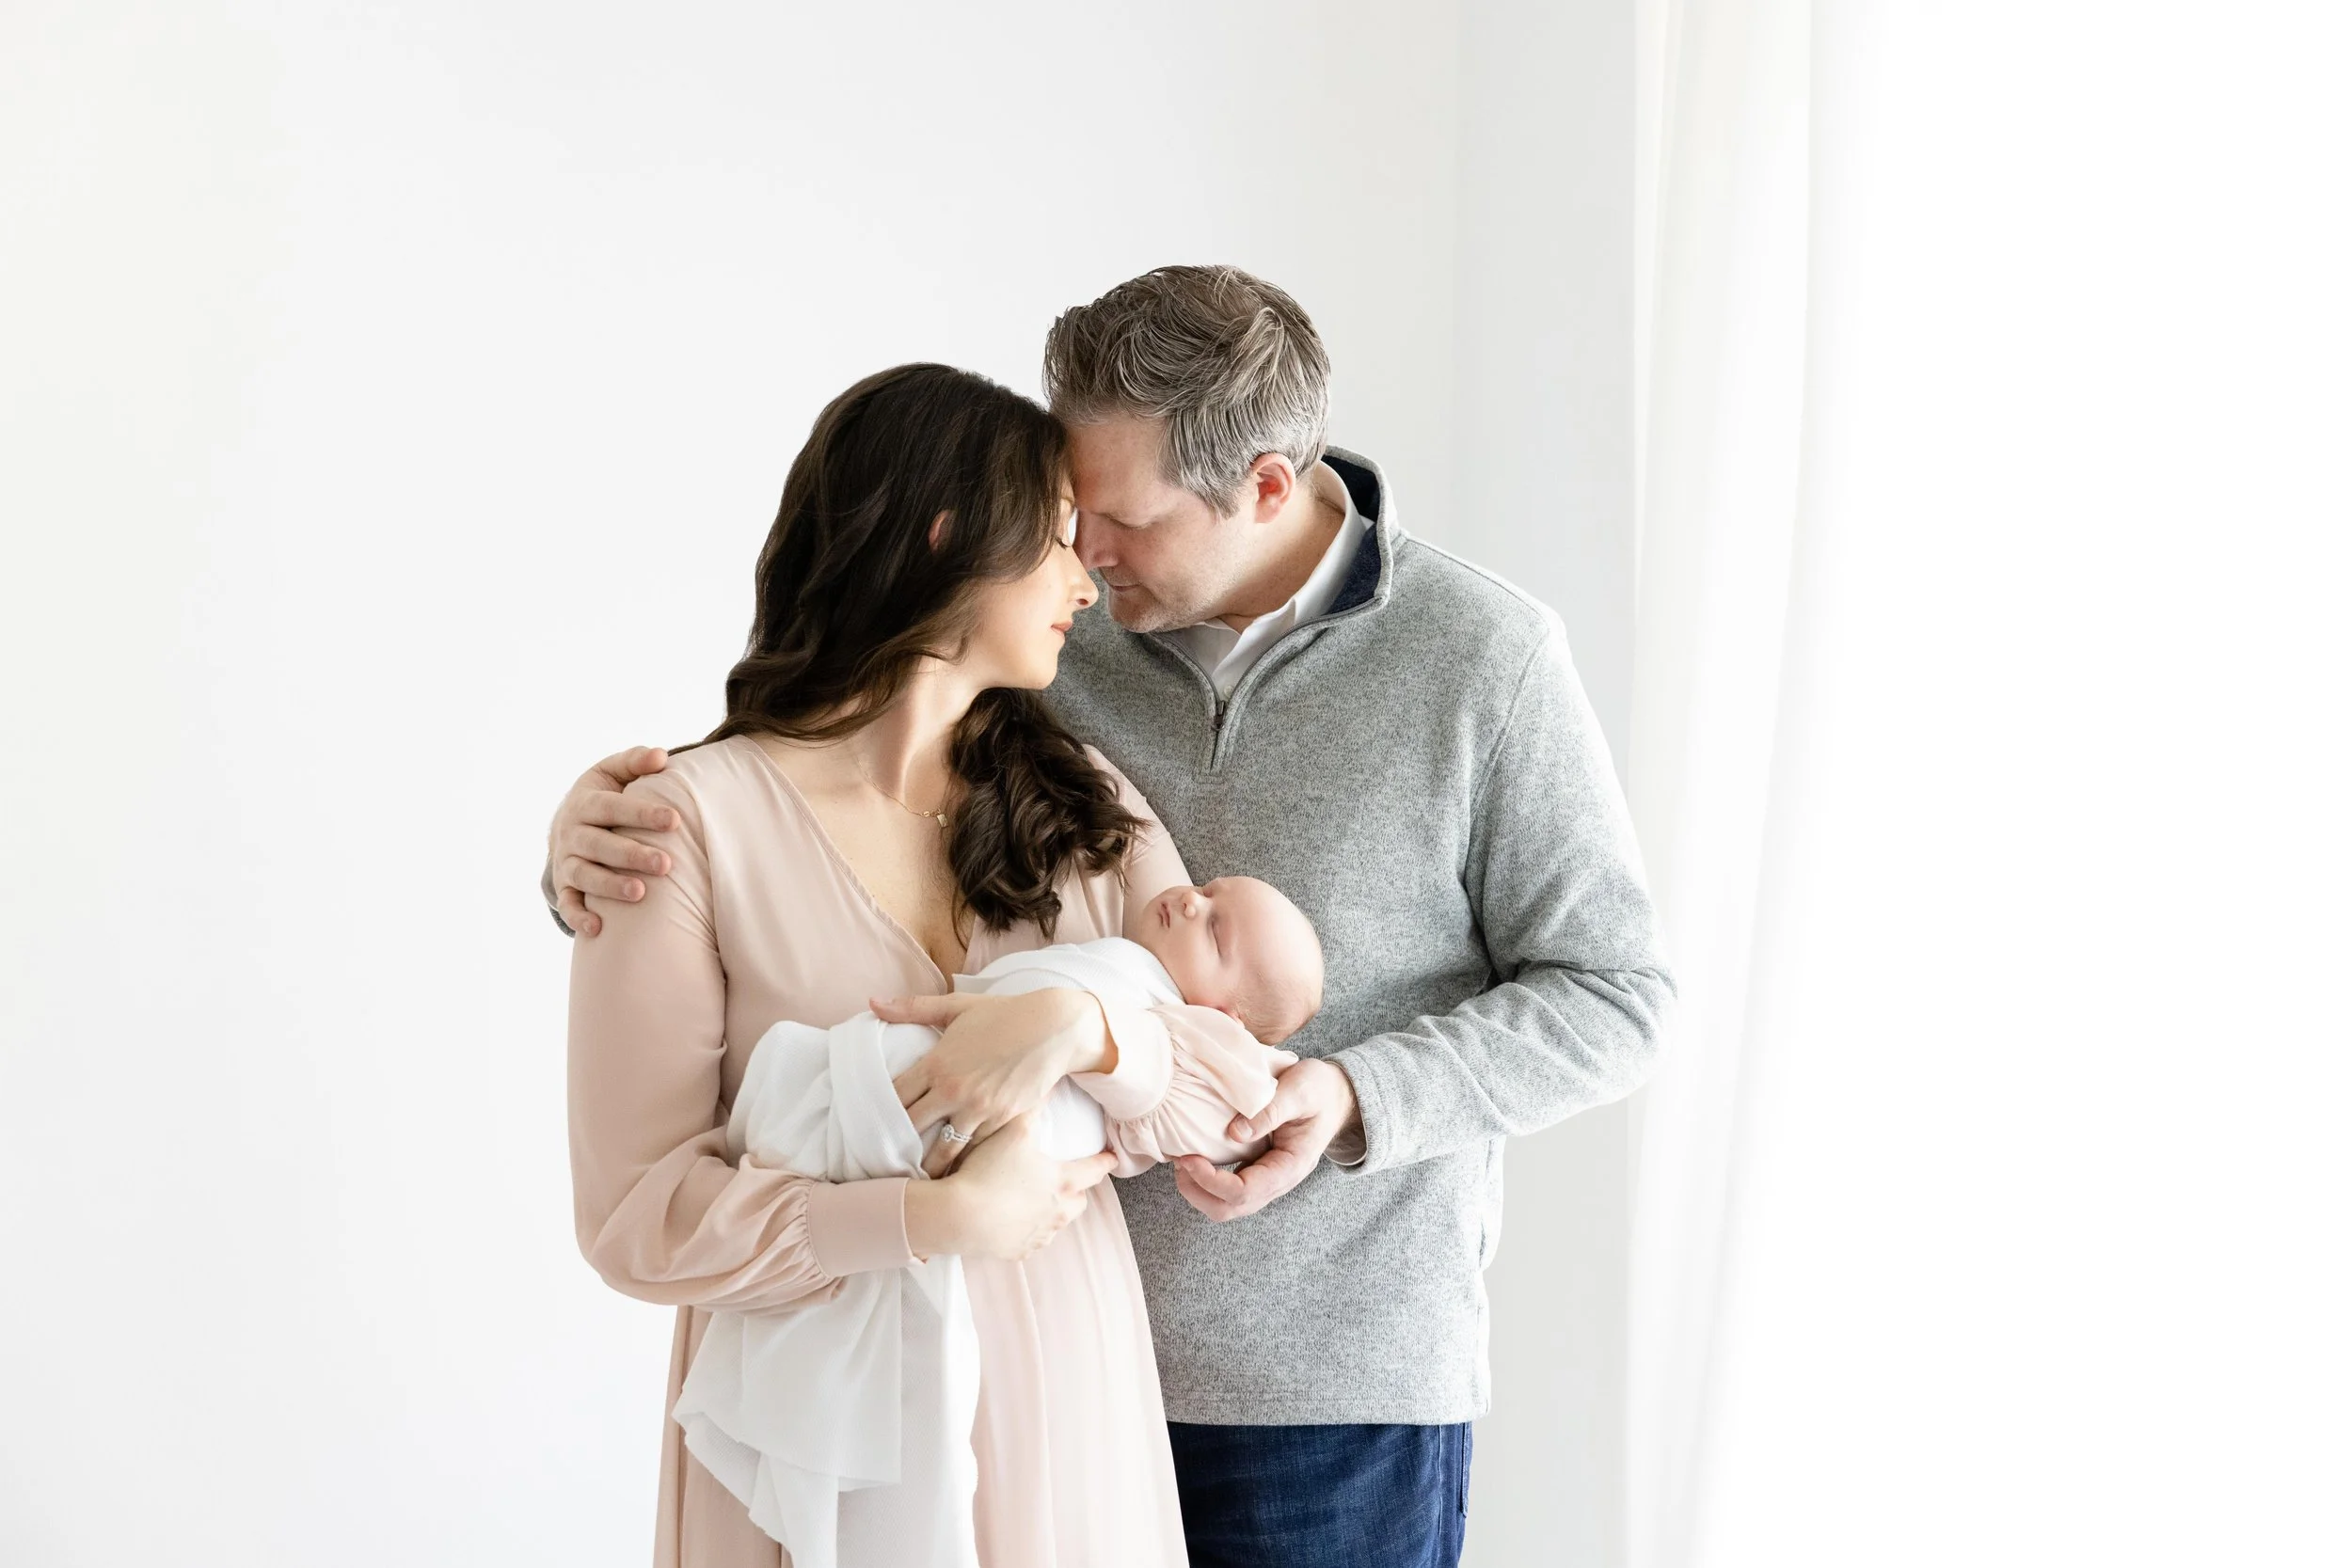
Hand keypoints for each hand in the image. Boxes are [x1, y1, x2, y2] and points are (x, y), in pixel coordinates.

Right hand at [548, 746, 675, 935]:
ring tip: (640, 893)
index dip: (642, 813)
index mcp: (586, 803)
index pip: (613, 807)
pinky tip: (598, 928)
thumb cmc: (604, 796)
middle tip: (666, 864)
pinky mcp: (565, 888)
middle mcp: (572, 833)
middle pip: (600, 845)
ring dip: (609, 885)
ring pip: (585, 875)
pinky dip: (578, 917)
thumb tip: (661, 756)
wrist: (566, 824)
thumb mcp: (613, 773)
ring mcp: (567, 862)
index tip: (675, 821)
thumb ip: (635, 762)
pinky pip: (568, 905)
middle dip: (632, 854)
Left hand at [878, 988, 1113, 1175]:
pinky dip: (964, 1157)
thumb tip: (872, 1003)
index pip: (894, 1097)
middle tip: (883, 1156)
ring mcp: (980, 1109)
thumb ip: (913, 1008)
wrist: (1055, 1028)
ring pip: (943, 1150)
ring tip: (915, 1175)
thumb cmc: (1004, 1014)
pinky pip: (975, 1147)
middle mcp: (954, 1090)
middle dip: (896, 1142)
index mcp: (937, 1063)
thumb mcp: (957, 1007)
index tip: (869, 1123)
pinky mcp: (1003, 1121)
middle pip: (911, 1128)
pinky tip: (954, 1168)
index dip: (878, 1112)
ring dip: (929, 1162)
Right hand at [904, 1114, 1115, 1260]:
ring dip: (1054, 1212)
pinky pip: (1031, 1241)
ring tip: (1040, 1200)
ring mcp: (1038, 1235)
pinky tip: (1015, 1221)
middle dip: (1078, 1191)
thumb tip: (1049, 1081)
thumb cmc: (989, 1170)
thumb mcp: (1014, 1129)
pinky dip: (1028, 1230)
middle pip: (1079, 1203)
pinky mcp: (1017, 1252)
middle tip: (1071, 1181)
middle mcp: (1057, 1212)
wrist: (959, 1216)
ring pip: (1057, 1224)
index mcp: (1062, 1181)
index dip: (1105, 1161)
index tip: (1113, 1158)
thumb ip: (1034, 1105)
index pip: (1094, 1170)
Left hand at [1173, 1056, 1359, 1221]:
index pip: (1245, 1192)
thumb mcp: (1299, 1091)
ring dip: (1199, 1191)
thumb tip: (1234, 1133)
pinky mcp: (1258, 1170)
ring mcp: (1268, 1179)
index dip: (1212, 1181)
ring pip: (1228, 1205)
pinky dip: (1206, 1181)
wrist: (1335, 1096)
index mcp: (1290, 1167)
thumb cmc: (1319, 1090)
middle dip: (1199, 1192)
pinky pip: (1229, 1189)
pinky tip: (1195, 1158)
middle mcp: (1279, 1182)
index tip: (1189, 1158)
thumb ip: (1270, 1111)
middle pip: (1231, 1209)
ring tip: (1182, 1161)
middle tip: (1179, 1162)